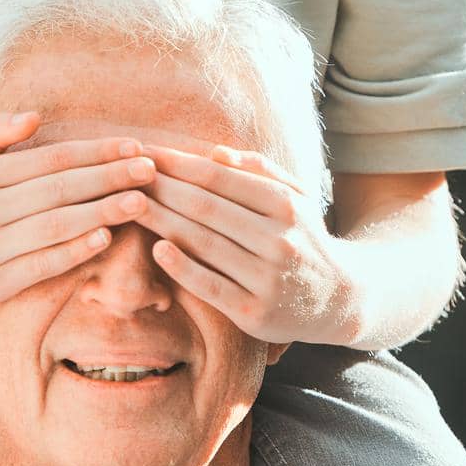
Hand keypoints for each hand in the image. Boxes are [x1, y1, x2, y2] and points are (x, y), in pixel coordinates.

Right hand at [0, 111, 153, 307]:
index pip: (51, 158)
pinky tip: (106, 237)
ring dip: (103, 212)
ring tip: (141, 202)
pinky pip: (43, 264)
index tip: (133, 146)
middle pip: (60, 190)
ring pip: (56, 226)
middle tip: (150, 169)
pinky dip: (76, 251)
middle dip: (110, 177)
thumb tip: (35, 115)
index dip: (96, 151)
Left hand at [136, 144, 348, 344]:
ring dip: (161, 221)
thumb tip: (214, 154)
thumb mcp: (295, 196)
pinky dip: (182, 267)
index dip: (178, 164)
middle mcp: (278, 239)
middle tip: (125, 174)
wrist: (340, 299)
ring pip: (203, 243)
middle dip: (161, 188)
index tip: (145, 152)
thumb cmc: (304, 237)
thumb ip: (258, 170)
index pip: (218, 178)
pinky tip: (157, 248)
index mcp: (284, 204)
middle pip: (205, 207)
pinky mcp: (255, 312)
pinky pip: (211, 286)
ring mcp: (267, 277)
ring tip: (129, 204)